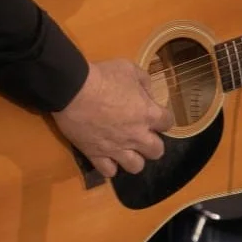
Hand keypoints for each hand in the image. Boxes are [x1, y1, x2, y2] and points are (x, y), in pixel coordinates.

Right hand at [53, 59, 169, 178]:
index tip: (155, 115)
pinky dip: (110, 167)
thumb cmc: (104, 77)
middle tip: (142, 135)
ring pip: (136, 167)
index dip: (163, 119)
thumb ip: (144, 82)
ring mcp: (116, 148)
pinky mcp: (96, 155)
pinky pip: (108, 172)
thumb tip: (148, 94)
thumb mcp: (130, 69)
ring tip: (127, 150)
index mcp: (148, 114)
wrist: (72, 90)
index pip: (168, 123)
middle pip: (157, 151)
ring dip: (134, 159)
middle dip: (153, 143)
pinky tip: (108, 158)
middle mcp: (136, 136)